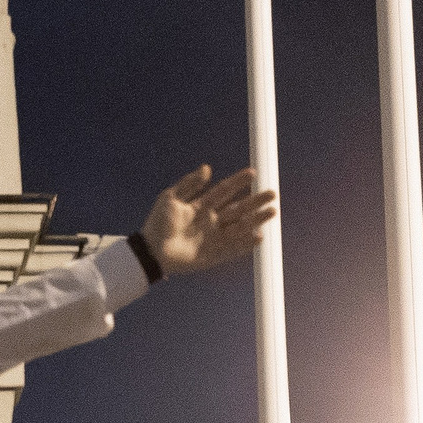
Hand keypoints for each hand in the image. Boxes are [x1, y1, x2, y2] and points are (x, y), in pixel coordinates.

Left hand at [138, 165, 276, 277]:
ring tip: (272, 211)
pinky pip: (233, 248)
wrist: (150, 251)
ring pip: (239, 227)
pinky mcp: (213, 255)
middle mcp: (211, 221)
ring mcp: (213, 238)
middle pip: (237, 209)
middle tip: (272, 193)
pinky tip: (259, 236)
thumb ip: (189, 184)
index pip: (224, 191)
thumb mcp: (170, 198)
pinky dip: (246, 244)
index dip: (238, 182)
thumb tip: (207, 168)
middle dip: (254, 201)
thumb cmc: (157, 223)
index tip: (253, 173)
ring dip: (255, 220)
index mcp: (201, 207)